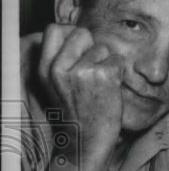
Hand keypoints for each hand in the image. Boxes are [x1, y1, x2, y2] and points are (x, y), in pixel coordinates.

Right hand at [38, 23, 123, 170]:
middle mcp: (60, 67)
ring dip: (107, 64)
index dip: (71, 34)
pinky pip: (118, 61)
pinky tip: (111, 90)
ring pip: (103, 48)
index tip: (80, 49)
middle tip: (94, 70)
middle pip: (82, 33)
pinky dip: (119, 74)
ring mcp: (82, 70)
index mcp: (46, 68)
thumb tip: (76, 32)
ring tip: (100, 86)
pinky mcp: (103, 76)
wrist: (88, 141)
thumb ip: (61, 60)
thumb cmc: (78, 113)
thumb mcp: (56, 86)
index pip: (55, 29)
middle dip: (92, 47)